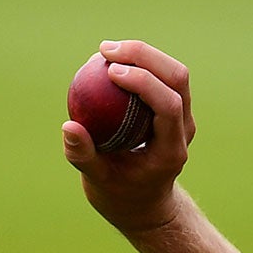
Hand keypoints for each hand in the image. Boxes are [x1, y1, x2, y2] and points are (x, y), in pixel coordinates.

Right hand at [61, 39, 194, 236]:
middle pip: (177, 78)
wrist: (144, 202)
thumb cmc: (119, 194)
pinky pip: (161, 76)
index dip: (143, 81)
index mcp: (171, 150)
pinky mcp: (174, 108)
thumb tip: (68, 127)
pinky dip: (139, 62)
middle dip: (144, 55)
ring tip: (105, 50)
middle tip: (105, 50)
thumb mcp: (98, 181)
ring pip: (174, 72)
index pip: (169, 105)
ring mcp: (182, 117)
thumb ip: (83, 156)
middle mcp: (183, 130)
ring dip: (143, 53)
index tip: (110, 71)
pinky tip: (110, 58)